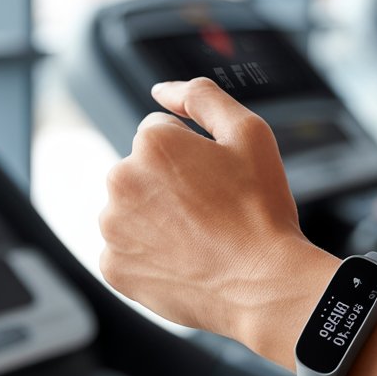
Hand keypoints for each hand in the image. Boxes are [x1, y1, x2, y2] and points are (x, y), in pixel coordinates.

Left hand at [98, 78, 330, 348]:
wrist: (264, 285)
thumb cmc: (262, 212)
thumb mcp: (250, 134)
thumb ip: (202, 97)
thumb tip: (161, 90)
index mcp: (151, 143)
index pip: (162, 132)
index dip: (196, 155)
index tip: (218, 182)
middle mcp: (121, 179)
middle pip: (143, 171)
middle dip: (171, 185)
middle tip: (212, 212)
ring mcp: (112, 227)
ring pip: (133, 210)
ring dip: (157, 218)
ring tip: (199, 239)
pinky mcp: (113, 266)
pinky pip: (127, 250)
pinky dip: (149, 254)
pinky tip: (183, 260)